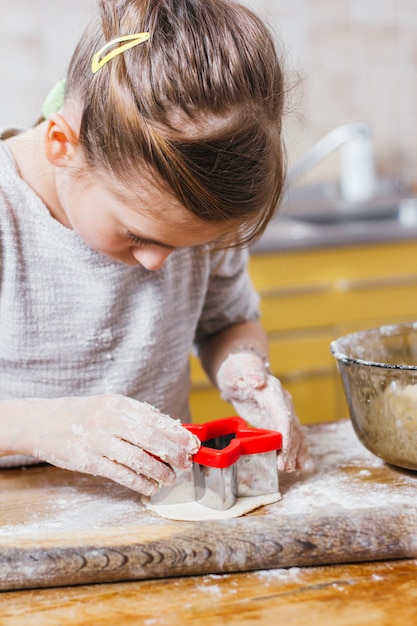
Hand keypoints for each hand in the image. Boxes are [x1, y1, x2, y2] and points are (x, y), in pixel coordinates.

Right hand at [16, 394, 199, 494]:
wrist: (41, 423)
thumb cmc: (80, 414)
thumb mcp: (107, 406)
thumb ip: (134, 416)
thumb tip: (168, 429)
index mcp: (117, 403)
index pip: (155, 419)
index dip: (178, 433)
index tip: (193, 444)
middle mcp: (109, 420)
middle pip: (151, 438)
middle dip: (174, 453)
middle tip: (187, 463)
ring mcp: (98, 441)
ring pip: (138, 459)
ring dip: (159, 471)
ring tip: (171, 478)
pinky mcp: (89, 461)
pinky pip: (120, 474)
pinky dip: (139, 481)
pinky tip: (150, 486)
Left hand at [216, 352, 307, 471]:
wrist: (240, 369)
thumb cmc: (238, 369)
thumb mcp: (240, 368)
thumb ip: (250, 372)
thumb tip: (258, 380)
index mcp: (273, 391)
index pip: (284, 414)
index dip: (286, 433)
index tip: (285, 449)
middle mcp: (282, 402)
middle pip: (291, 427)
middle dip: (290, 448)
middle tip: (284, 466)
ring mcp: (282, 410)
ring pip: (294, 433)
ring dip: (295, 452)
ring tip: (290, 468)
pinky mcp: (278, 419)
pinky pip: (291, 435)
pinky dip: (296, 449)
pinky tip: (298, 464)